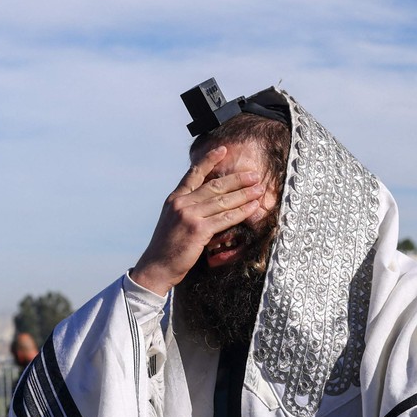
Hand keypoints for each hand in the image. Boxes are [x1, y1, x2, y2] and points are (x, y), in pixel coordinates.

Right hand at [131, 144, 272, 295]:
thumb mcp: (172, 220)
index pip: (194, 174)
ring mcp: (189, 215)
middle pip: (214, 185)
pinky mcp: (198, 230)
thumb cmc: (166, 247)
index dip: (209, 160)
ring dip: (244, 194)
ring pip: (223, 201)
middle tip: (254, 175)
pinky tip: (252, 207)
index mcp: (175, 199)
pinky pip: (225, 218)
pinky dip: (242, 212)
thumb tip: (207, 200)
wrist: (157, 266)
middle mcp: (181, 203)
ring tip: (259, 189)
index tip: (223, 149)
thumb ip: (187, 207)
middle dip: (237, 179)